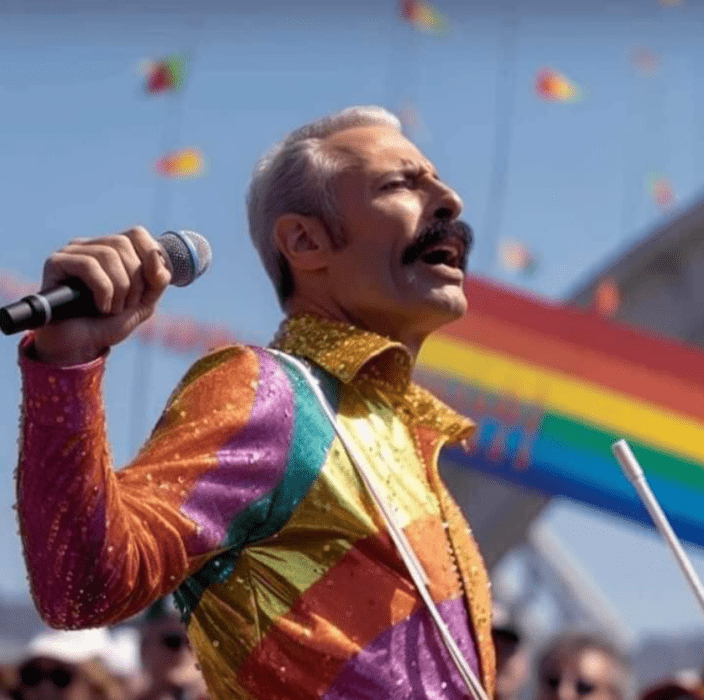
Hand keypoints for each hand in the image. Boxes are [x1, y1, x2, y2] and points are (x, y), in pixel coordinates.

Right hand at [32, 226, 171, 364]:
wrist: (80, 346)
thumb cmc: (108, 324)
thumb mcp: (143, 303)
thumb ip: (157, 280)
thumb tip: (156, 254)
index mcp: (114, 251)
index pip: (137, 234)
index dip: (150, 256)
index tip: (151, 284)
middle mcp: (92, 246)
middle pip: (124, 244)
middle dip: (134, 280)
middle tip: (126, 305)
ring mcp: (72, 252)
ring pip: (108, 254)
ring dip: (120, 289)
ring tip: (112, 309)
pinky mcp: (56, 262)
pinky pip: (89, 265)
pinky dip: (103, 290)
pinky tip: (100, 306)